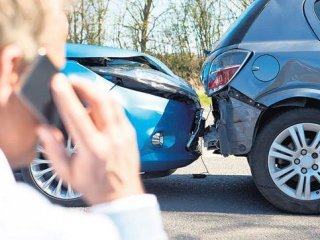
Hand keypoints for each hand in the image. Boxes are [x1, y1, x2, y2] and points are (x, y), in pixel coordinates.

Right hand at [37, 74, 143, 204]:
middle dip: (84, 84)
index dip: (66, 96)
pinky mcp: (130, 132)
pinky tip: (97, 101)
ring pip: (112, 102)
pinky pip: (119, 110)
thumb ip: (53, 150)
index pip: (77, 115)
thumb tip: (44, 129)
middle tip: (71, 79)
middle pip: (100, 101)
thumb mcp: (67, 173)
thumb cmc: (95, 186)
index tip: (58, 82)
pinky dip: (107, 101)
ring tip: (82, 86)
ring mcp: (124, 134)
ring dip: (96, 89)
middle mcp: (111, 138)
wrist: (122, 195)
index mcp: (93, 149)